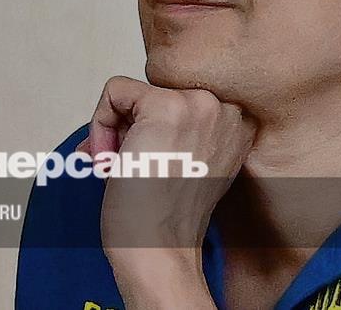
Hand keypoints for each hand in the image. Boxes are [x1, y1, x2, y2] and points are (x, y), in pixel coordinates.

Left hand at [81, 76, 255, 306]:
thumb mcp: (186, 164)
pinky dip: (100, 122)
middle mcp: (229, 109)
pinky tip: (109, 160)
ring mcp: (200, 105)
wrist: (159, 249)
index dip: (151, 133)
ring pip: (135, 92)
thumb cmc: (166, 220)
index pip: (180, 103)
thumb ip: (171, 133)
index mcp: (240, 124)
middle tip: (126, 167)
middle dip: (132, 130)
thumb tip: (120, 121)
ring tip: (117, 167)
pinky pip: (115, 91)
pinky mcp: (165, 106)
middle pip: (158, 94)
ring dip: (116, 129)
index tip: (144, 165)